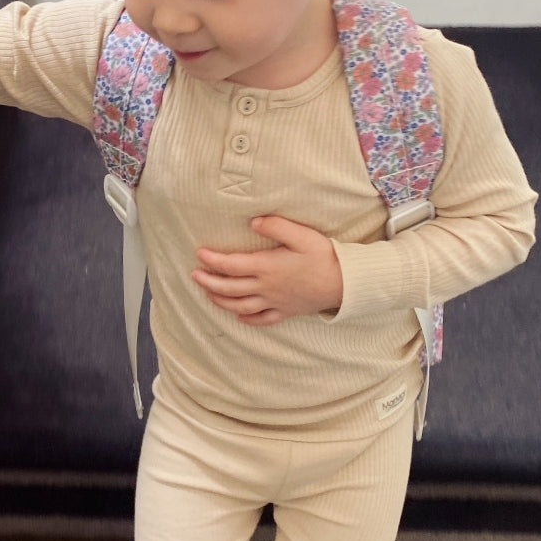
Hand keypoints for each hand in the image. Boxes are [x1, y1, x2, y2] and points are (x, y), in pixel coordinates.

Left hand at [192, 215, 342, 324]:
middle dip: (209, 282)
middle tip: (194, 275)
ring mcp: (275, 302)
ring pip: (240, 306)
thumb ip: (276, 226)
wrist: (346, 283)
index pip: (231, 265)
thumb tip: (253, 221)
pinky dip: (247, 319)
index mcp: (267, 267)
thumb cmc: (324, 256)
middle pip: (229, 288)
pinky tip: (238, 316)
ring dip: (220, 301)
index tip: (199, 253)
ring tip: (208, 293)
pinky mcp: (286, 312)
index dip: (212, 260)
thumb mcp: (302, 235)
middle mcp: (266, 287)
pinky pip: (262, 320)